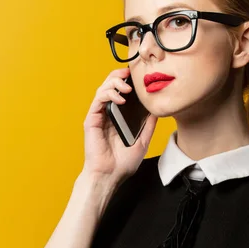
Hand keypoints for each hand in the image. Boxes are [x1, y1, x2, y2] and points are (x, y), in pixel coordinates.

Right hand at [82, 67, 157, 182]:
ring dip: (115, 82)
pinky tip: (120, 98)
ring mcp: (99, 116)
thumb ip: (148, 125)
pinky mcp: (91, 119)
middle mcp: (107, 114)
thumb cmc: (122, 163)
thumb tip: (156, 110)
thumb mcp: (143, 141)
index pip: (121, 92)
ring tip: (127, 87)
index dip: (128, 80)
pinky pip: (98, 100)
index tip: (139, 76)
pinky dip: (108, 94)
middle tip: (131, 72)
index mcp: (118, 117)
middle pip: (111, 85)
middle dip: (120, 75)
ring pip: (103, 88)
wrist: (110, 175)